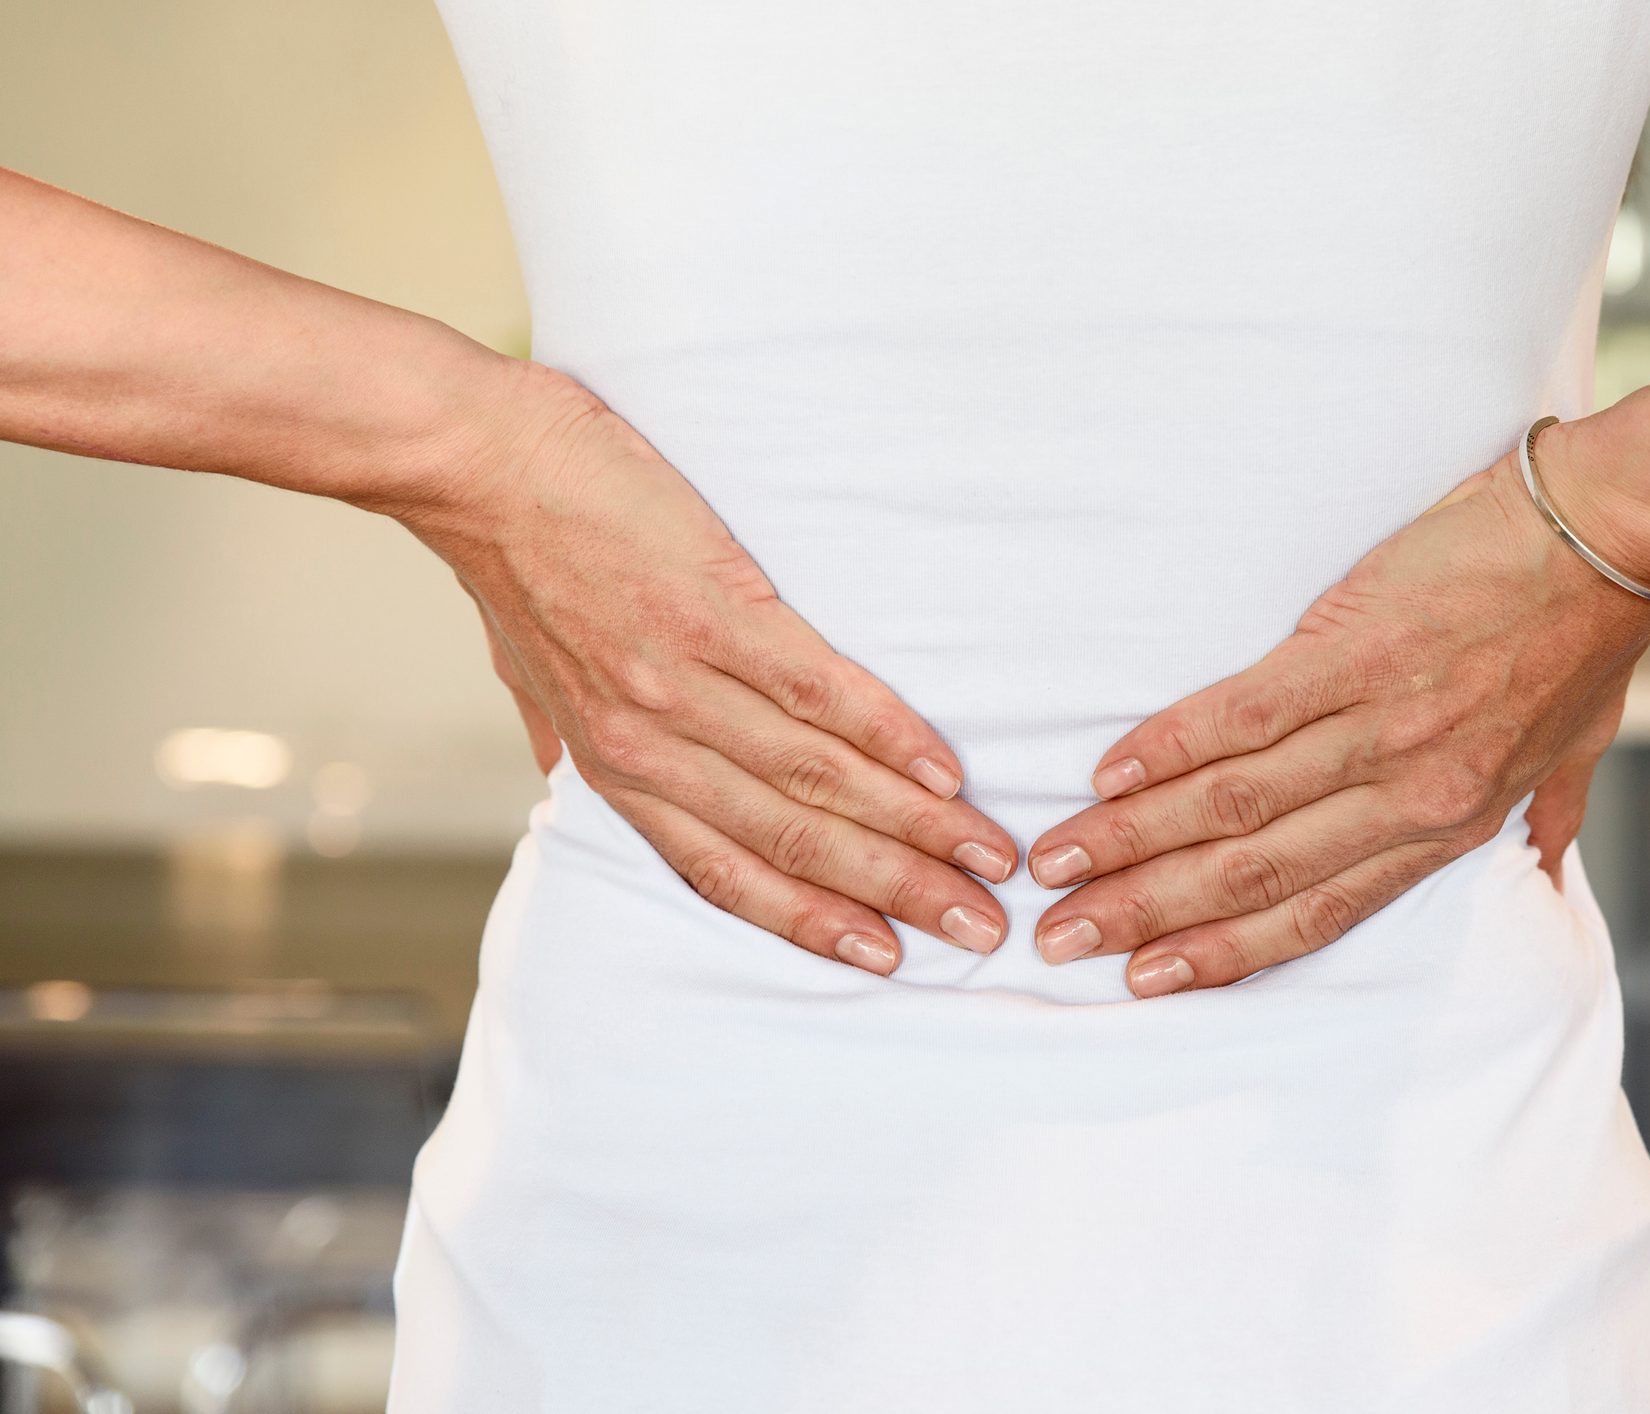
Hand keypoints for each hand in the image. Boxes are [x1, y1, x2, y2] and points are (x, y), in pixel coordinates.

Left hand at [405, 362, 1016, 975]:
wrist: (474, 460)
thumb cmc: (507, 560)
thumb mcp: (526, 674)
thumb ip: (564, 736)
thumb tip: (573, 774)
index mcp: (615, 767)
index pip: (727, 874)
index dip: (813, 922)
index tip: (887, 957)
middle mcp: (652, 744)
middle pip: (795, 842)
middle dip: (897, 892)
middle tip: (979, 928)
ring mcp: (684, 680)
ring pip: (819, 779)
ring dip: (915, 826)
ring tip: (988, 856)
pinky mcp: (715, 609)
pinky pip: (818, 691)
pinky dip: (888, 736)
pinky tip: (945, 769)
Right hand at [1025, 442, 1649, 997]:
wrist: (1615, 531)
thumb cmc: (1591, 634)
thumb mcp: (1581, 748)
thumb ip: (1550, 817)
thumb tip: (1545, 869)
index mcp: (1451, 825)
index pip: (1317, 914)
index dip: (1222, 953)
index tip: (1146, 977)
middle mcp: (1409, 795)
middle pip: (1253, 873)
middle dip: (1147, 913)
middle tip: (1061, 936)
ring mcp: (1378, 725)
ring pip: (1232, 806)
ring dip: (1132, 840)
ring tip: (1059, 864)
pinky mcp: (1351, 650)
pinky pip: (1240, 718)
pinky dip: (1166, 749)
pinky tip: (1107, 775)